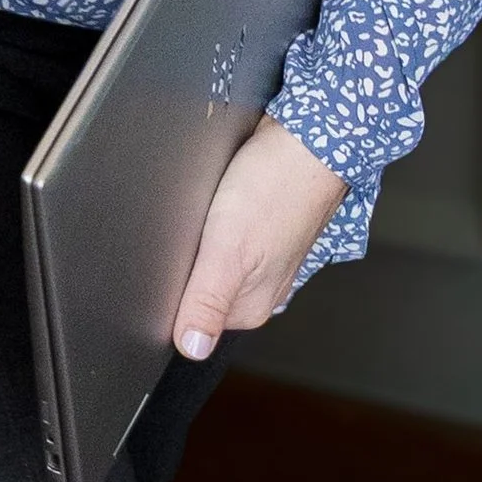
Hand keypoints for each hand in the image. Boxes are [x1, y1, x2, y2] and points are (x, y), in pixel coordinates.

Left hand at [171, 115, 347, 360]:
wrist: (312, 133)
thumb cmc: (276, 186)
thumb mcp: (229, 251)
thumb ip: (207, 302)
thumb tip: (192, 348)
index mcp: (251, 307)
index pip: (187, 319)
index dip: (168, 294)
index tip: (170, 265)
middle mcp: (260, 289)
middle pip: (196, 291)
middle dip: (182, 268)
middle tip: (190, 234)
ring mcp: (263, 260)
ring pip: (208, 264)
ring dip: (196, 245)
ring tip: (204, 218)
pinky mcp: (261, 231)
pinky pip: (223, 239)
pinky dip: (211, 226)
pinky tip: (212, 208)